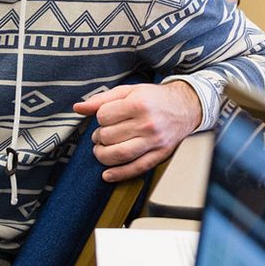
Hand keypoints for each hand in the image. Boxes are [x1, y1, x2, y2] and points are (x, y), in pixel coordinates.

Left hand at [73, 82, 203, 181]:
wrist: (186, 107)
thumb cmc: (155, 98)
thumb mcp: (129, 91)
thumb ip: (102, 99)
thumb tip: (78, 107)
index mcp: (139, 104)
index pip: (104, 116)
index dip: (100, 118)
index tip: (105, 117)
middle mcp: (147, 124)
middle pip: (109, 136)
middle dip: (99, 136)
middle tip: (102, 134)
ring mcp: (154, 141)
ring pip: (118, 154)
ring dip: (103, 155)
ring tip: (101, 150)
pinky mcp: (159, 155)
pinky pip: (136, 169)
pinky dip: (118, 174)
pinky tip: (107, 174)